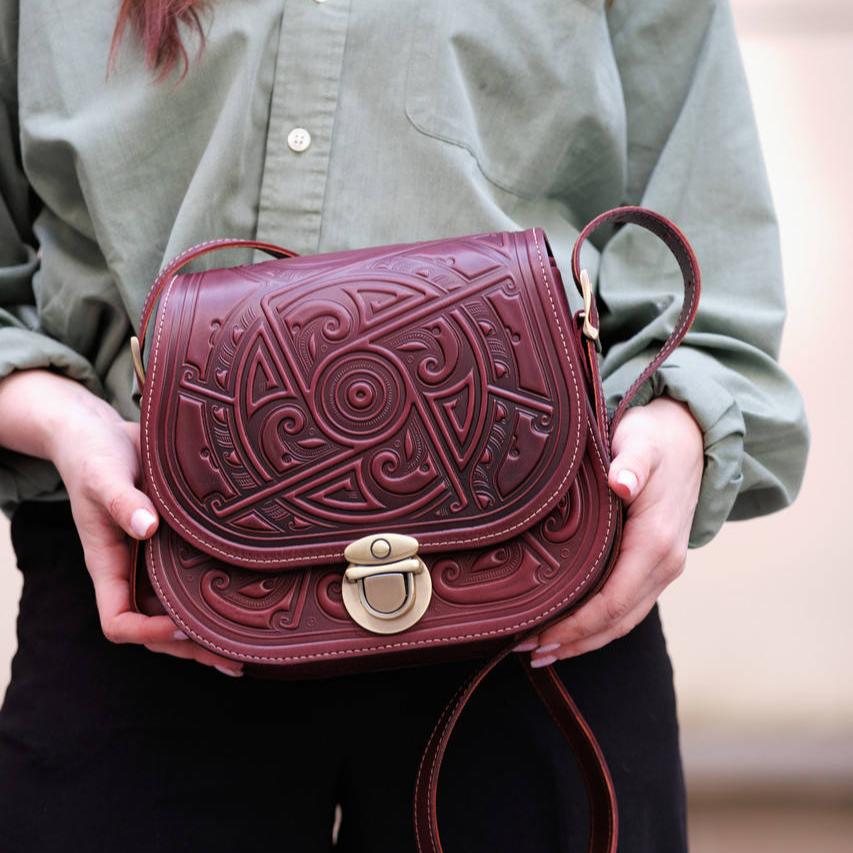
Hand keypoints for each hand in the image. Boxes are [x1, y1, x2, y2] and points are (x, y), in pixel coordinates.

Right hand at [0, 370, 241, 675]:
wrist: (99, 434)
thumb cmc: (94, 454)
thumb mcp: (104, 474)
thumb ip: (122, 501)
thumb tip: (147, 528)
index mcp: (107, 564)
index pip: (119, 621)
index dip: (149, 631)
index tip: (184, 624)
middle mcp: (131, 570)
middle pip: (155, 628)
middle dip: (190, 647)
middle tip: (235, 660)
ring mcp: (151, 560)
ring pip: (176, 610)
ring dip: (206, 632)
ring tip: (247, 646)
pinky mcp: (172, 544)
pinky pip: (189, 581)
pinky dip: (212, 598)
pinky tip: (247, 602)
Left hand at [515, 396, 703, 664]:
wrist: (688, 436)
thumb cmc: (654, 438)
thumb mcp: (640, 442)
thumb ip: (631, 463)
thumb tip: (621, 483)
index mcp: (655, 542)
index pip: (614, 600)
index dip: (577, 625)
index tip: (539, 636)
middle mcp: (664, 563)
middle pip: (617, 620)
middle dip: (573, 641)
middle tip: (526, 651)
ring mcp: (663, 567)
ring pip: (624, 620)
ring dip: (585, 641)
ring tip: (541, 652)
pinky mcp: (655, 565)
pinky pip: (628, 606)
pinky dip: (600, 625)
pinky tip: (572, 631)